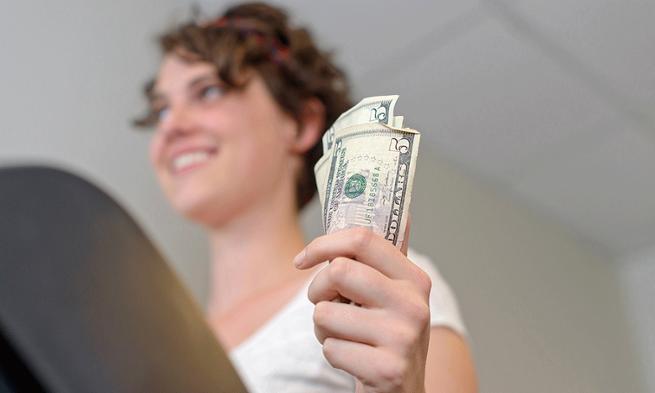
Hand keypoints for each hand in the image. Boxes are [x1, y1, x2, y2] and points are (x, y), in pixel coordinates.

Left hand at [293, 225, 431, 392]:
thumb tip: (404, 211)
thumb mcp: (395, 296)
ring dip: (323, 328)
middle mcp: (414, 304)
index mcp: (413, 279)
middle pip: (338, 271)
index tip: (301, 259)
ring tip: (346, 337)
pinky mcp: (388, 369)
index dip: (323, 243)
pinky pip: (331, 348)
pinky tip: (354, 360)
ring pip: (326, 313)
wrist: (403, 392)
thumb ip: (388, 259)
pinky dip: (332, 354)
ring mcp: (404, 337)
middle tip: (328, 304)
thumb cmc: (388, 337)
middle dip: (318, 290)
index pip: (363, 239)